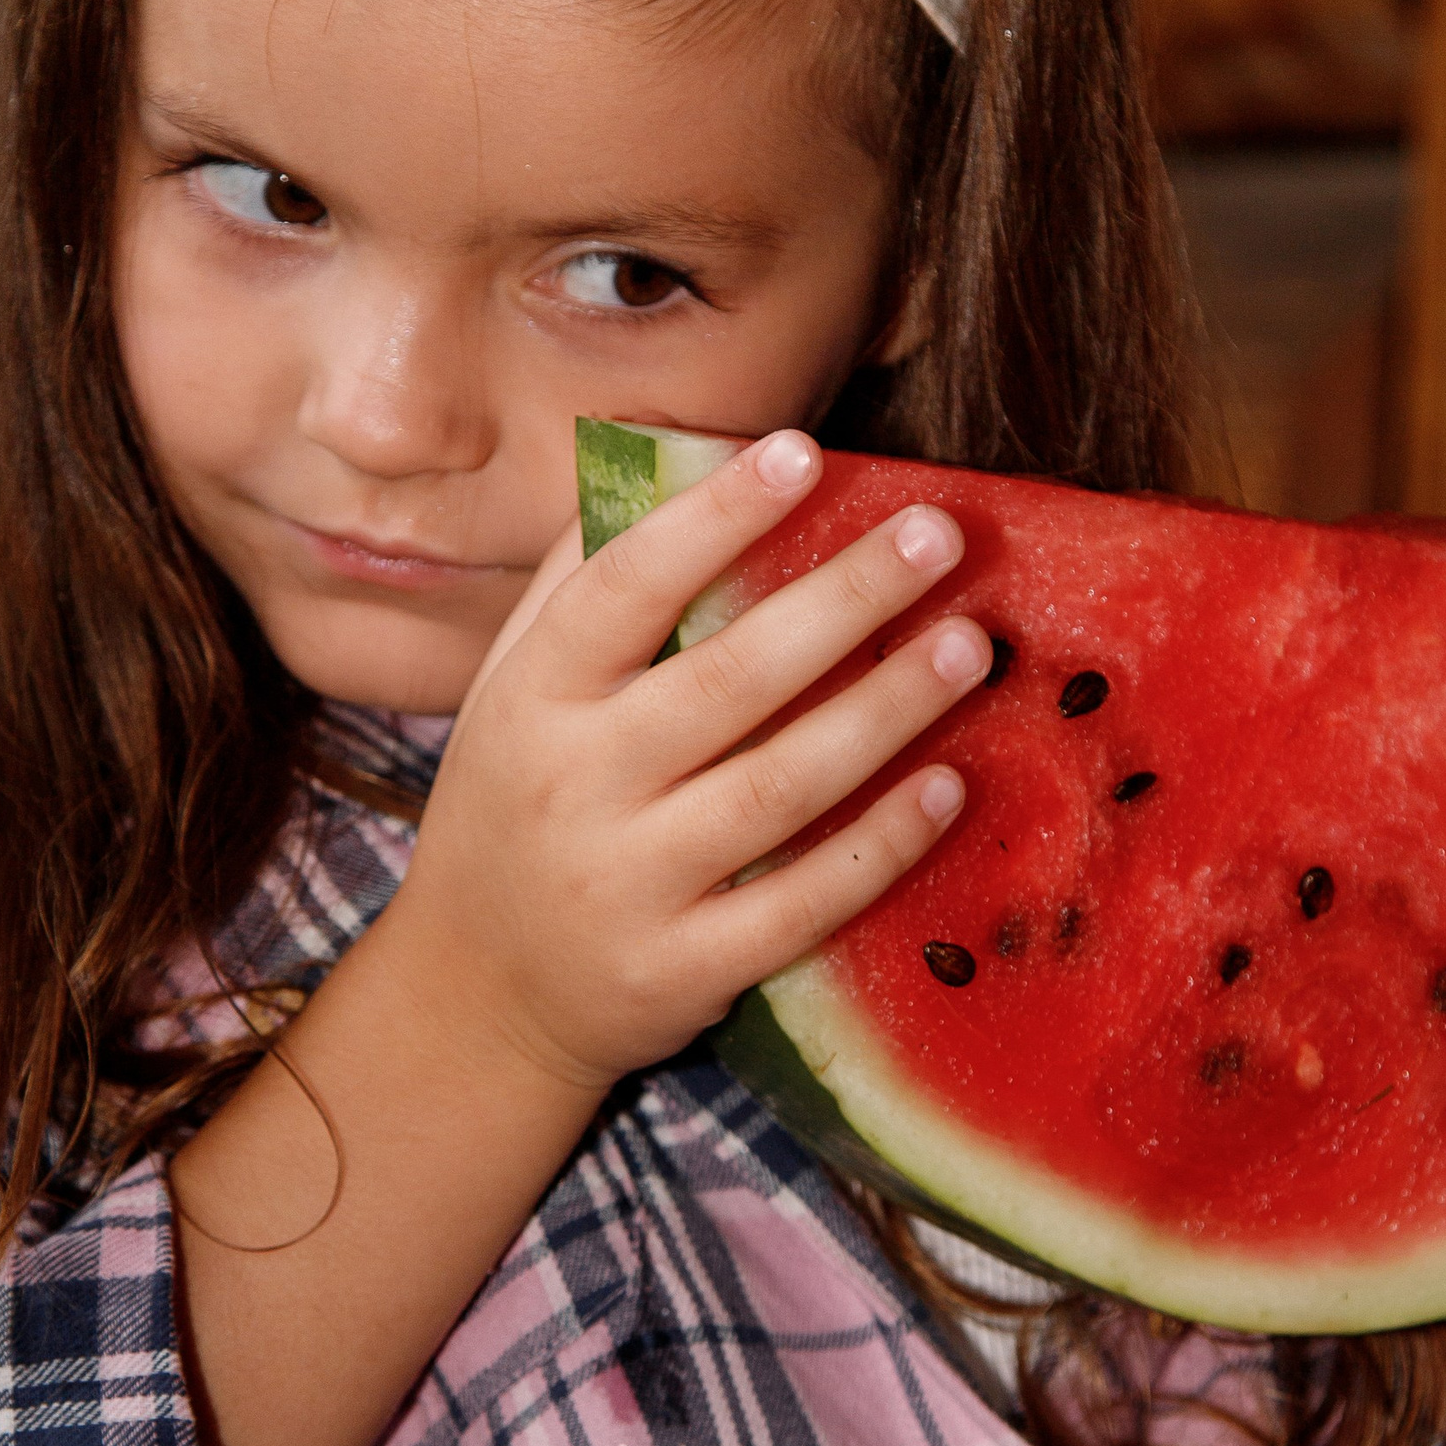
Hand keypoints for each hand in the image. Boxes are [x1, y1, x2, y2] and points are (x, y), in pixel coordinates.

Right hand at [392, 428, 984, 1094]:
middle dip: (844, 597)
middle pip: (727, 678)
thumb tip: (672, 450)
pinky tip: (948, 786)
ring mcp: (628, 885)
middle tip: (940, 532)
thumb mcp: (516, 690)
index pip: (622, 589)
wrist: (476, 995)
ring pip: (780, 787)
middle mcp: (574, 786)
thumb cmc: (519, 806)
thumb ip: (582, 581)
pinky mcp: (684, 970)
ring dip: (886, 710)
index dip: (712, 517)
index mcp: (531, 698)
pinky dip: (880, 843)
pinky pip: (801, 902)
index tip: (802, 452)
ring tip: (969, 645)